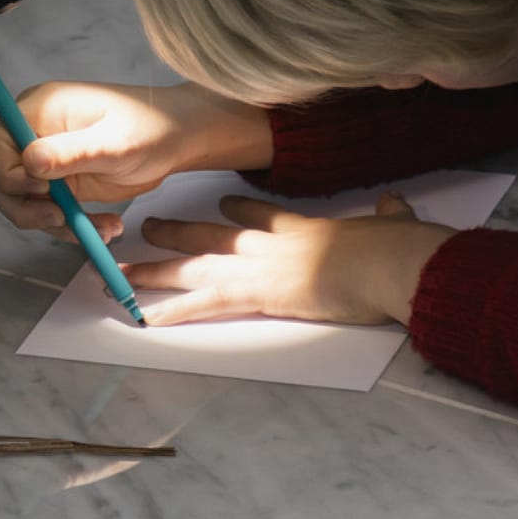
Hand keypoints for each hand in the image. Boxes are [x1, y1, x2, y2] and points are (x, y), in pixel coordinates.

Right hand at [0, 82, 271, 241]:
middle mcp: (36, 133)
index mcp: (40, 109)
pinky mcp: (61, 183)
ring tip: (100, 228)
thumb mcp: (114, 142)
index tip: (41, 188)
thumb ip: (71, 152)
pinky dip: (70, 228)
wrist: (178, 139)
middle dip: (24, 207)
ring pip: (21, 202)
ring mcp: (47, 159)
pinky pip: (48, 213)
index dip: (5, 171)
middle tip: (60, 220)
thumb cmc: (152, 127)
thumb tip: (28, 162)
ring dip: (53, 224)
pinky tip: (105, 228)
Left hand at [124, 193, 458, 326]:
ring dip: (155, 270)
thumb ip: (391, 214)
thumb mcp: (395, 224)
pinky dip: (171, 310)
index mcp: (304, 226)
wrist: (388, 261)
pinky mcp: (258, 293)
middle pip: (212, 234)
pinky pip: (202, 304)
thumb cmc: (396, 247)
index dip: (239, 207)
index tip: (223, 201)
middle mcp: (271, 242)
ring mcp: (259, 266)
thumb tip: (397, 206)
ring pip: (194, 266)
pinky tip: (144, 316)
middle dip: (178, 232)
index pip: (260, 213)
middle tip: (148, 227)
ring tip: (120, 274)